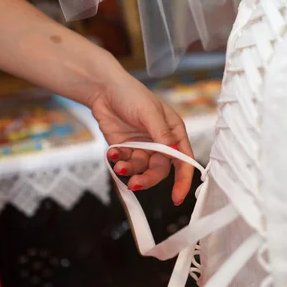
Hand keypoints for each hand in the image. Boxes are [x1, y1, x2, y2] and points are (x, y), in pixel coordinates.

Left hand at [91, 65, 193, 204]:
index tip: (177, 197)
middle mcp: (160, 143)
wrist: (103, 89)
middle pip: (160, 170)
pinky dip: (118, 161)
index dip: (183, 180)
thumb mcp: (149, 112)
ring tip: (119, 165)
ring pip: (141, 169)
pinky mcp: (126, 149)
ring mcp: (142, 147)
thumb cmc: (130, 94)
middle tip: (135, 183)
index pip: (183, 160)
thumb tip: (174, 155)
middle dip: (148, 178)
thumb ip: (161, 135)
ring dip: (130, 170)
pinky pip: (125, 163)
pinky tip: (112, 154)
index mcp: (173, 133)